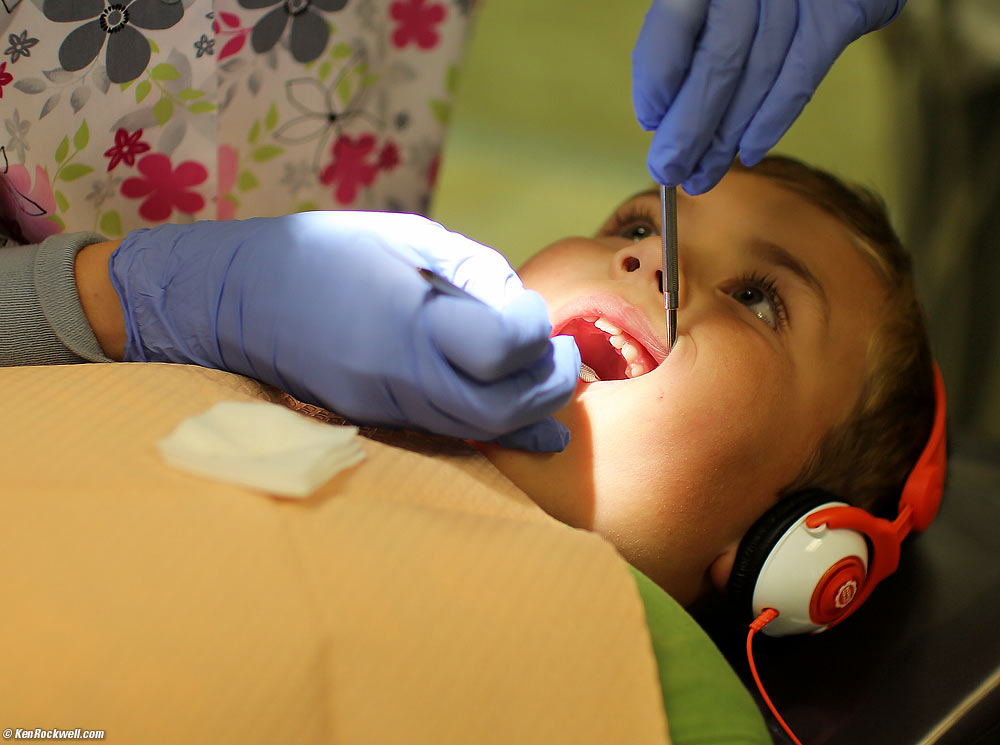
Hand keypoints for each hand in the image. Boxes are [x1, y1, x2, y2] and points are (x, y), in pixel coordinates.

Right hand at [108, 212, 580, 451]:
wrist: (238, 302)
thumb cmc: (323, 253)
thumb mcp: (405, 235)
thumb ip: (475, 271)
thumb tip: (524, 313)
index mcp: (404, 318)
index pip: (499, 346)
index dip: (532, 330)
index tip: (529, 311)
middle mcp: (398, 375)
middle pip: (501, 407)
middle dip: (549, 385)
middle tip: (566, 357)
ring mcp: (387, 408)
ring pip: (481, 431)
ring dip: (531, 409)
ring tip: (547, 374)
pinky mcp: (381, 423)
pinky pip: (455, 438)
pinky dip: (501, 432)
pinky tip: (535, 427)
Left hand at [633, 0, 903, 192]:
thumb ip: (679, 32)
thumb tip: (659, 109)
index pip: (674, 25)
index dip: (657, 80)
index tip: (650, 120)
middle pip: (718, 64)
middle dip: (689, 131)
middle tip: (669, 172)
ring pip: (758, 78)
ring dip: (725, 138)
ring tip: (700, 176)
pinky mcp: (840, 10)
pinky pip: (802, 76)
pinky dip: (772, 120)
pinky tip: (747, 152)